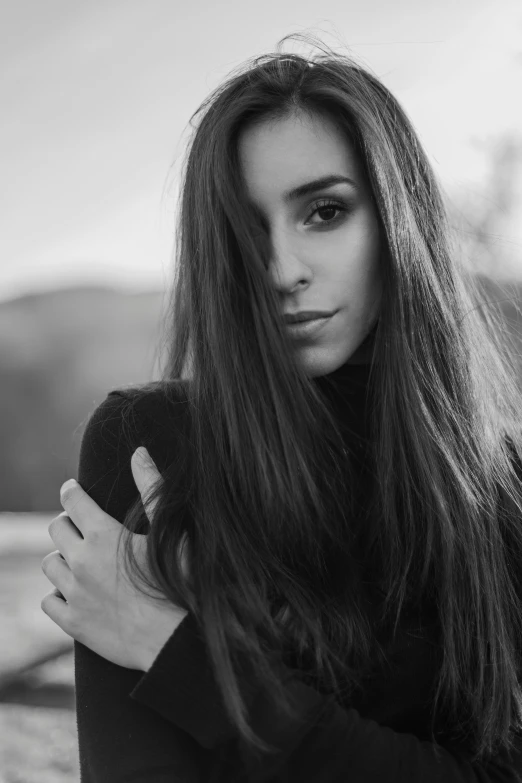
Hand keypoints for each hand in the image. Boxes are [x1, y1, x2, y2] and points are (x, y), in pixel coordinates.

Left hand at [41, 447, 189, 671]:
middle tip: (81, 526)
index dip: (72, 491)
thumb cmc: (180, 581)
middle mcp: (82, 562)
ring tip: (79, 561)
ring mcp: (75, 594)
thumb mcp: (169, 530)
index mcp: (104, 535)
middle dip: (67, 523)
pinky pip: (49, 601)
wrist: (177, 639)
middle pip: (55, 529)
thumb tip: (138, 453)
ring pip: (49, 565)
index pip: (72, 501)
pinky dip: (58, 594)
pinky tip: (75, 593)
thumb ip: (151, 488)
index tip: (73, 489)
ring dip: (62, 558)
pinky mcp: (73, 623)